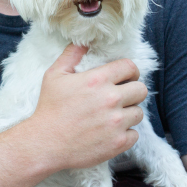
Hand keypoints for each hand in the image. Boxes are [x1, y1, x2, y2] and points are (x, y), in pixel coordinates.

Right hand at [23, 44, 148, 171]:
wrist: (44, 144)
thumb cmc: (49, 108)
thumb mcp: (54, 76)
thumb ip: (71, 55)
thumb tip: (84, 42)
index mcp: (97, 80)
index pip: (130, 67)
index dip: (129, 71)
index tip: (124, 77)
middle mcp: (110, 99)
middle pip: (141, 90)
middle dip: (132, 91)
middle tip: (120, 98)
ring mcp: (116, 123)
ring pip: (139, 113)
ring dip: (128, 113)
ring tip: (113, 116)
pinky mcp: (118, 143)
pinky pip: (135, 135)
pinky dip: (125, 134)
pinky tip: (111, 133)